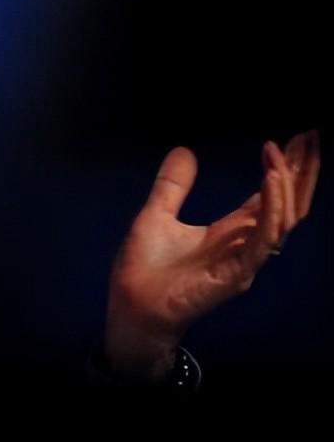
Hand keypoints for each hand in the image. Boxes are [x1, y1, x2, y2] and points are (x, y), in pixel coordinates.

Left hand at [104, 131, 319, 381]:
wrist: (130, 306)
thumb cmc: (144, 269)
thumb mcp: (156, 215)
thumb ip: (173, 185)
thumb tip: (184, 150)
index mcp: (231, 231)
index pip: (271, 195)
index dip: (286, 168)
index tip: (299, 138)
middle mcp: (245, 244)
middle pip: (287, 203)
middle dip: (302, 171)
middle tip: (312, 135)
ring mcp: (244, 259)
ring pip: (284, 218)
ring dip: (287, 183)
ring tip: (283, 152)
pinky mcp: (237, 273)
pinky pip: (264, 238)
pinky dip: (271, 207)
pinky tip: (271, 179)